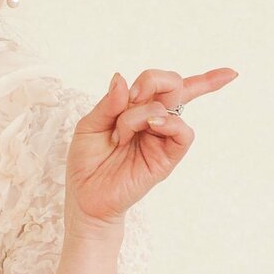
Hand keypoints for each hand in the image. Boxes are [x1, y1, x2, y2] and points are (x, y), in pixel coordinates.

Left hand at [63, 67, 238, 237]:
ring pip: (173, 105)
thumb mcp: (89, 125)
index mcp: (133, 108)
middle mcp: (151, 120)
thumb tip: (121, 79)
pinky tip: (151, 125)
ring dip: (144, 109)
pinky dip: (169, 123)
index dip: (189, 78)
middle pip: (173, 85)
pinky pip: (183, 134)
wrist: (85, 195)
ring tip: (123, 130)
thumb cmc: (86, 160)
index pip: (165, 86)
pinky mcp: (166, 158)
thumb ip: (107, 103)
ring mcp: (160, 138)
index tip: (181, 82)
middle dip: (154, 80)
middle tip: (133, 95)